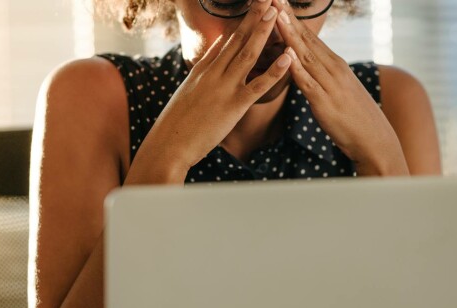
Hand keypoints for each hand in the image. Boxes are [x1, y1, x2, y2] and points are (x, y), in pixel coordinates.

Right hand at [127, 0, 292, 182]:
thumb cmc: (176, 124)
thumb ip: (202, 76)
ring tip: (276, 13)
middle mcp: (213, 73)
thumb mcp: (187, 93)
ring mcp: (223, 87)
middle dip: (254, 17)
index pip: (226, 40)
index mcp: (202, 70)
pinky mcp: (234, 106)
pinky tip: (288, 57)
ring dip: (263, 32)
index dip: (242, 22)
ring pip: (248, 54)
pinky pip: (258, 85)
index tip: (254, 6)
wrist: (168, 144)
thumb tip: (213, 62)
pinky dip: (275, 71)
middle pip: (237, 39)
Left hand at [272, 0, 407, 173]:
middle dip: (288, 18)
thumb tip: (307, 65)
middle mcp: (333, 69)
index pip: (310, 37)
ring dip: (289, 35)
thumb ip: (323, 75)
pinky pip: (308, 83)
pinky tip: (287, 55)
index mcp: (335, 64)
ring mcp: (330, 84)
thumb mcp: (338, 89)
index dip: (292, 18)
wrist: (375, 140)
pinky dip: (297, 68)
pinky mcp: (325, 103)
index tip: (279, 2)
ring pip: (306, 55)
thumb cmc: (354, 117)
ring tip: (276, 16)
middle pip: (306, 39)